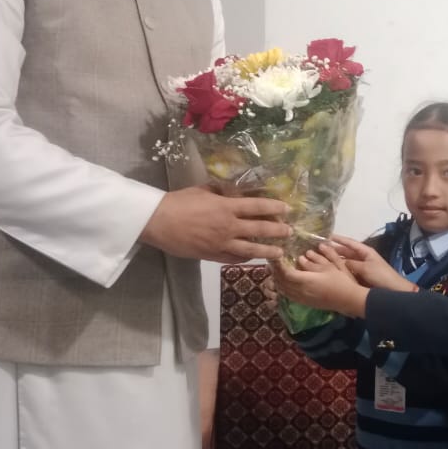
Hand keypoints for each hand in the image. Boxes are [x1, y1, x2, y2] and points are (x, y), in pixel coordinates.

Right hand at [139, 186, 290, 262]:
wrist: (158, 222)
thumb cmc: (179, 202)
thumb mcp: (203, 190)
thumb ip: (222, 192)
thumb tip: (235, 191)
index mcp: (227, 207)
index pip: (258, 207)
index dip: (275, 208)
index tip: (287, 209)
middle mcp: (229, 226)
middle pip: (261, 230)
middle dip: (278, 231)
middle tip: (289, 232)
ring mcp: (222, 244)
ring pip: (252, 249)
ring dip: (268, 251)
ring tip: (280, 252)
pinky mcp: (212, 255)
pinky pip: (234, 258)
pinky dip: (246, 258)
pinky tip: (253, 257)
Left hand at [269, 245, 368, 316]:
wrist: (348, 300)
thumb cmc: (341, 281)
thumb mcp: (330, 267)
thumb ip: (315, 261)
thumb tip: (301, 257)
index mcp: (306, 281)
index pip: (286, 273)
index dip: (279, 265)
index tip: (276, 256)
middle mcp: (300, 291)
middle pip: (281, 282)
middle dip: (275, 272)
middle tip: (272, 262)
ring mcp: (302, 298)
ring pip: (283, 290)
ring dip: (277, 280)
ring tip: (275, 271)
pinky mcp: (304, 303)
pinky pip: (288, 295)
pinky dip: (283, 288)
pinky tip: (284, 282)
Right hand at [329, 235, 417, 292]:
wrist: (393, 290)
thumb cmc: (381, 276)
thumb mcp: (365, 268)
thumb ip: (351, 264)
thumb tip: (339, 261)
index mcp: (365, 252)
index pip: (350, 243)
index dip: (339, 239)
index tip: (327, 236)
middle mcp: (362, 258)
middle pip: (346, 252)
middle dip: (334, 250)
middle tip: (320, 249)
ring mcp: (361, 267)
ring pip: (345, 262)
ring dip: (335, 260)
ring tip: (321, 259)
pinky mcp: (360, 277)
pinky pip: (348, 271)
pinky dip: (340, 270)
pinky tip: (330, 271)